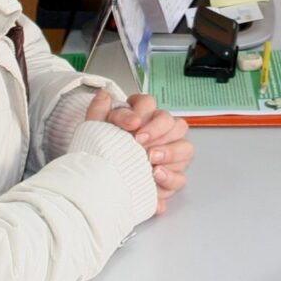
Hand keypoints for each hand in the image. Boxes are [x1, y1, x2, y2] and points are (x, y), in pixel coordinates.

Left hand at [86, 91, 192, 213]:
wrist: (100, 185)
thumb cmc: (101, 156)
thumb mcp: (94, 132)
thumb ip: (98, 111)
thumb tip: (105, 95)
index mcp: (141, 119)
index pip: (149, 104)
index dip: (143, 111)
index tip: (132, 125)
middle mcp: (160, 134)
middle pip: (174, 123)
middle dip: (159, 131)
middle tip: (140, 142)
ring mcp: (170, 157)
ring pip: (185, 148)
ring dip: (170, 152)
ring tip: (150, 159)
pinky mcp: (171, 179)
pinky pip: (181, 177)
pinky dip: (170, 176)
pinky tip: (155, 175)